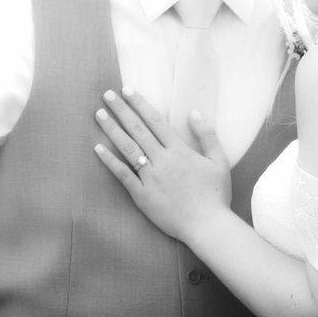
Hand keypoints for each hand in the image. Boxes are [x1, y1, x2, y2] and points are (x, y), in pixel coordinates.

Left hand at [93, 87, 231, 242]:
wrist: (207, 225)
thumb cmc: (216, 193)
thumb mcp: (219, 160)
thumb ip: (207, 134)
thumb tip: (194, 112)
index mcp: (180, 150)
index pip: (155, 120)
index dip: (140, 103)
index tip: (127, 90)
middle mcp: (162, 160)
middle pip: (138, 130)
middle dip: (121, 110)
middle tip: (107, 95)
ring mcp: (150, 178)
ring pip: (127, 148)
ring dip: (112, 130)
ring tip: (99, 115)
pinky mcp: (142, 196)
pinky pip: (122, 175)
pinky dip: (109, 161)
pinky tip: (97, 148)